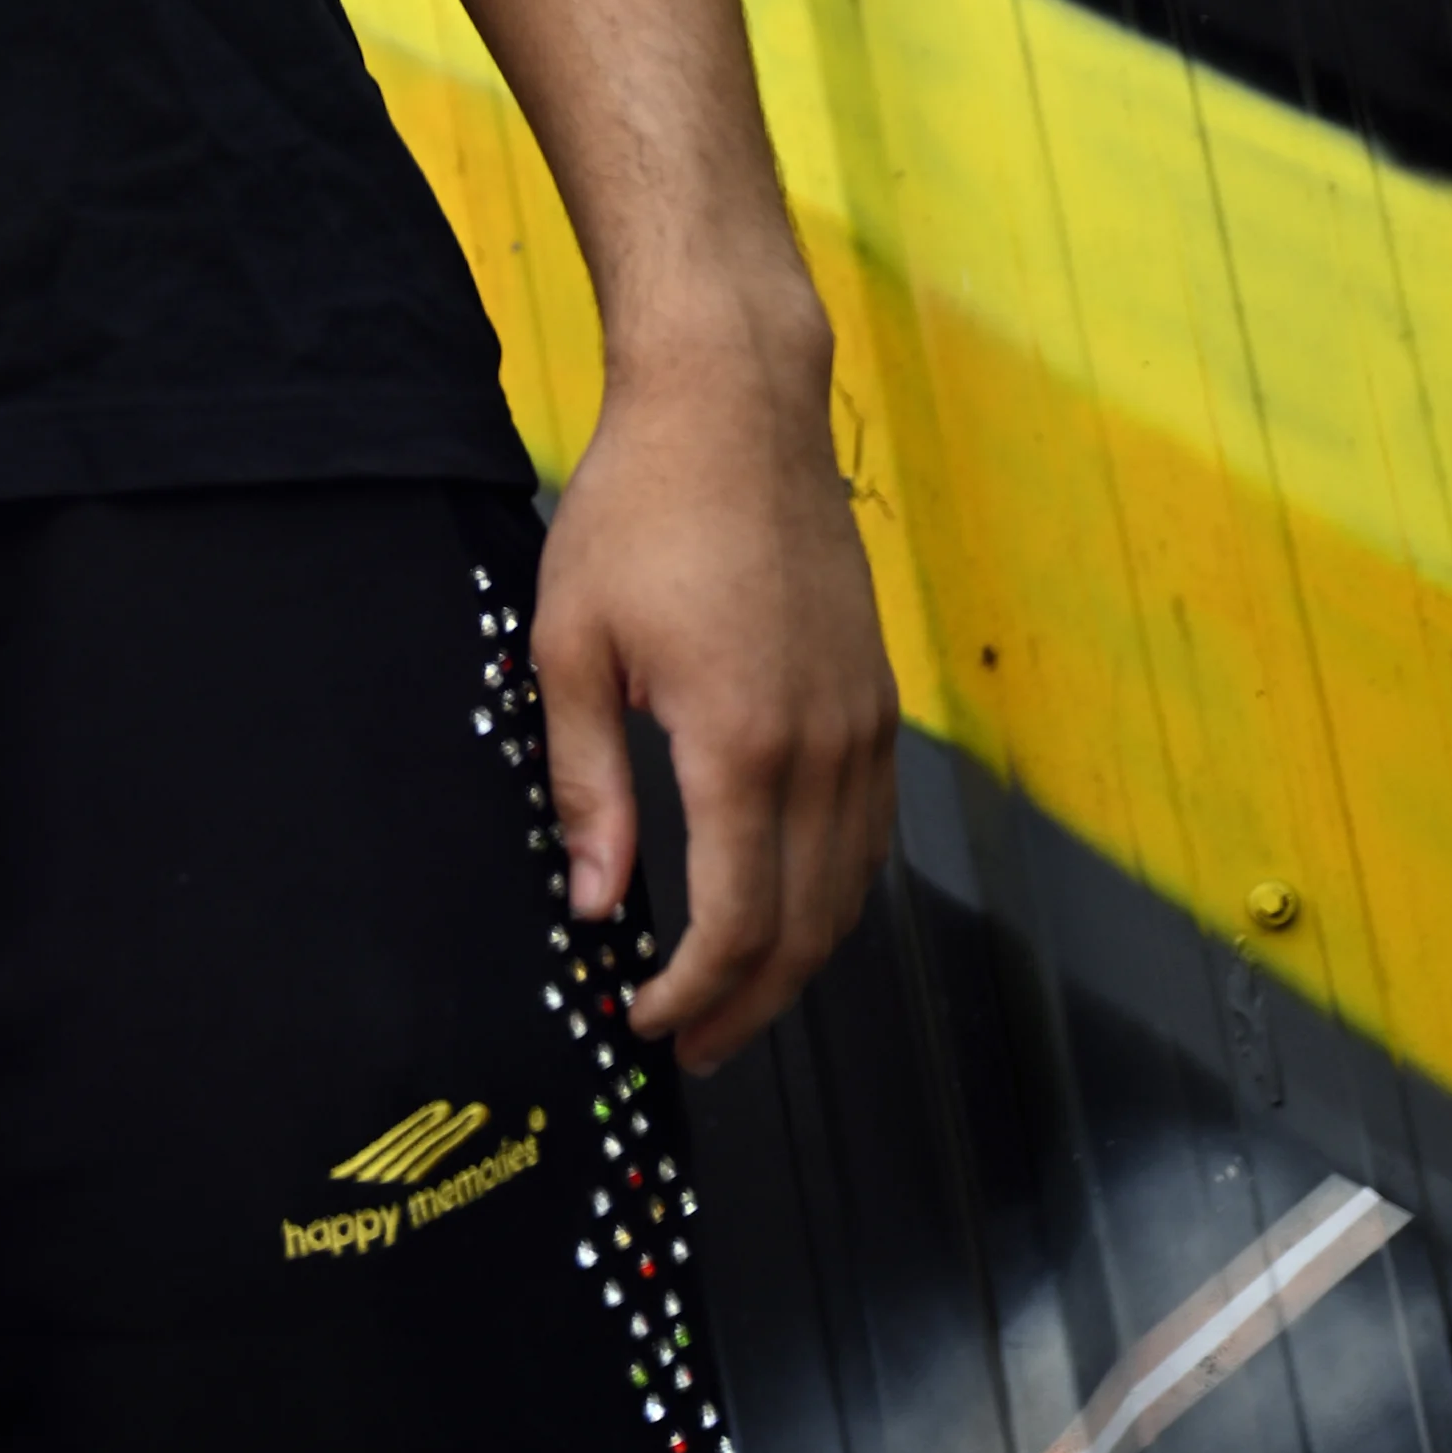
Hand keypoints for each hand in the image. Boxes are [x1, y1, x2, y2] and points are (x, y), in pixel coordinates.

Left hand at [532, 310, 897, 1074]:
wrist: (734, 404)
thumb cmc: (641, 508)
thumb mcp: (573, 643)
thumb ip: (587, 784)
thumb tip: (593, 902)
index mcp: (742, 745)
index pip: (737, 925)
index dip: (696, 997)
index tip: (647, 1024)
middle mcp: (824, 748)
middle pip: (808, 930)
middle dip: (749, 1006)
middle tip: (691, 1047)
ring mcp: (864, 722)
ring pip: (853, 891)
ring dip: (798, 961)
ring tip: (734, 999)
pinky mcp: (877, 696)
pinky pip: (872, 831)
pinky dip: (836, 893)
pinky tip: (789, 905)